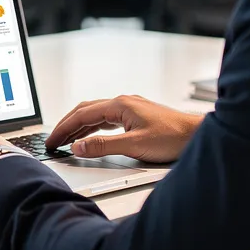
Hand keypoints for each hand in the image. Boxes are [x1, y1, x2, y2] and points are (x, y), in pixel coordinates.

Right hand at [45, 96, 203, 163]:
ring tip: (66, 140)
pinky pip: (107, 120)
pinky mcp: (136, 117)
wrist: (197, 135)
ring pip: (96, 115)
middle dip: (67, 126)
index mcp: (120, 105)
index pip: (82, 115)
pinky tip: (90, 137)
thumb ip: (103, 146)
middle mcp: (123, 103)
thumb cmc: (173, 137)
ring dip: (79, 127)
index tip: (51, 141)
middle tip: (53, 140)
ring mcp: (130, 109)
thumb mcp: (134, 145)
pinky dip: (93, 128)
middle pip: (86, 111)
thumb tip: (77, 146)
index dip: (64, 129)